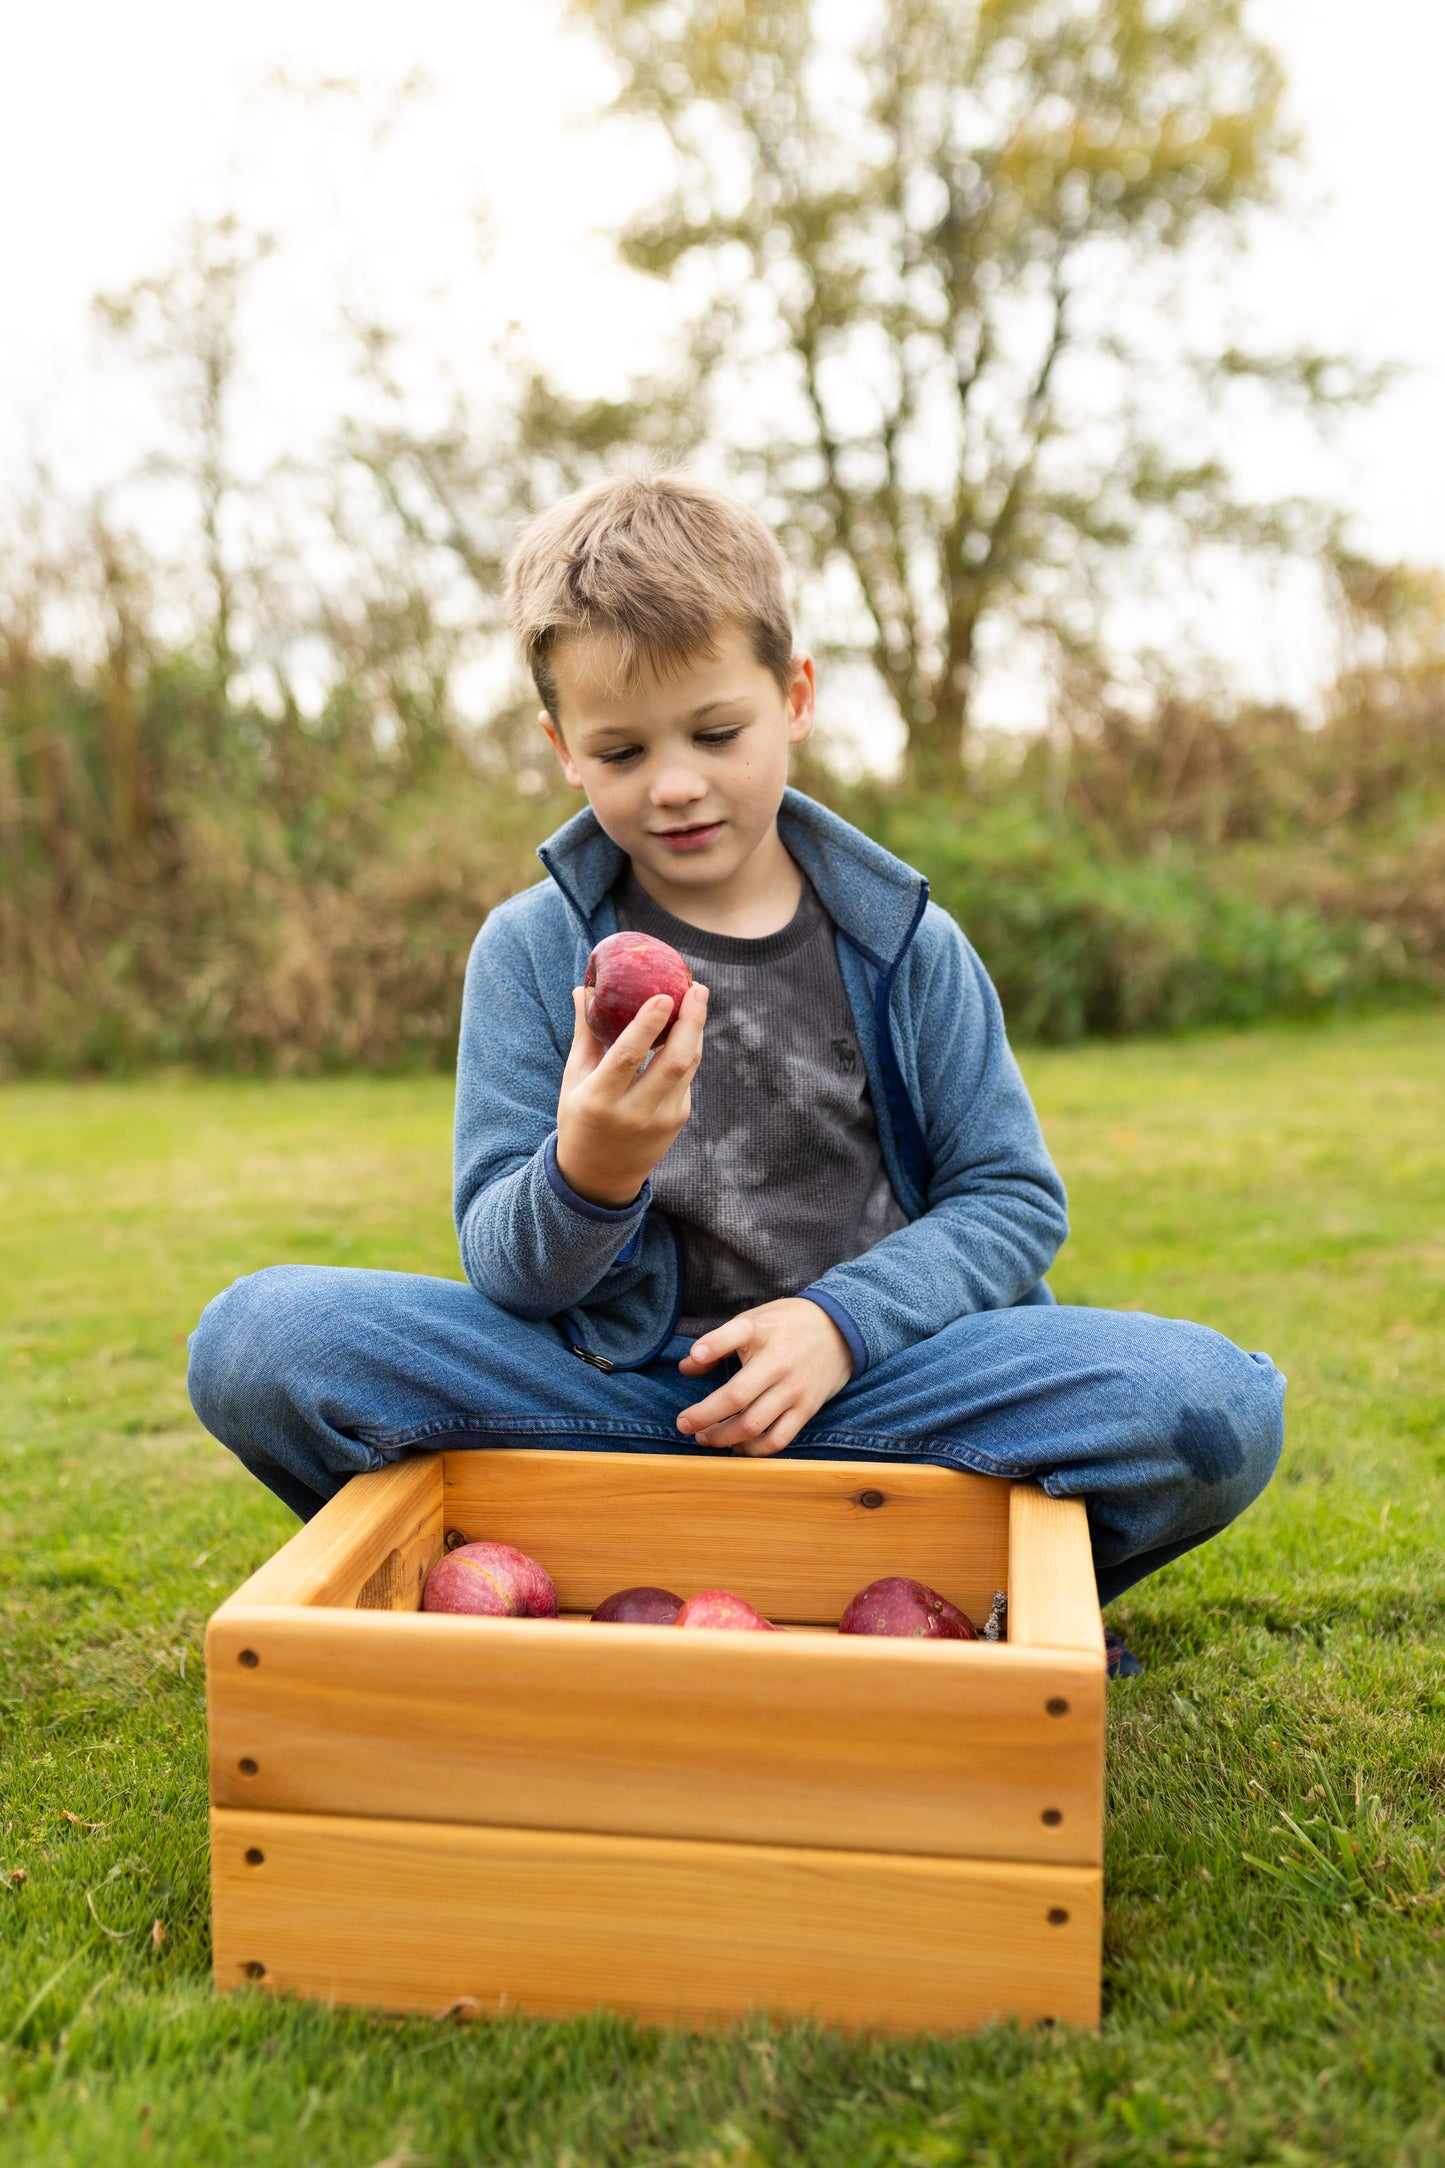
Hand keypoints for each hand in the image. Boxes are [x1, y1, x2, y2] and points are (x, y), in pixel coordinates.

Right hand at [555, 981, 707, 1207]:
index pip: (629, 1057)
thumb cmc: (581, 1117)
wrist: (599, 1176)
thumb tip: (584, 988)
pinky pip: (686, 1077)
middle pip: (676, 1061)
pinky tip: (686, 1026)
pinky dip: (688, 1048)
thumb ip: (585, 1034)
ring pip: (688, 1067)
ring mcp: (662, 1119)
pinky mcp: (678, 1119)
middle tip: (697, 988)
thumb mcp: (574, 1079)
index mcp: (600, 1099)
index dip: (649, 1024)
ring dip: (695, 1030)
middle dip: (692, 1021)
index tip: (664, 995)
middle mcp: (634, 1112)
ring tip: (697, 997)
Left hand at [675, 1297, 852, 1455]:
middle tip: (684, 1425)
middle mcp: (778, 1361)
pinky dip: (754, 1449)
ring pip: (753, 1424)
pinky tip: (738, 1446)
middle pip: (737, 1396)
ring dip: (723, 1437)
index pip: (738, 1333)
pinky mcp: (807, 1408)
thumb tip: (687, 1366)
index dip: (714, 1344)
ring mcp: (794, 1387)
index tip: (695, 1356)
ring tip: (704, 1438)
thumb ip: (719, 1343)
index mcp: (762, 1331)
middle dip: (704, 1415)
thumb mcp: (754, 1320)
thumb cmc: (786, 1326)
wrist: (841, 1330)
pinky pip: (779, 1439)